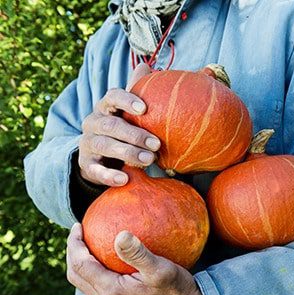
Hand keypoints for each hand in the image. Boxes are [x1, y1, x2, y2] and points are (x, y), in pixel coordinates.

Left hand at [66, 224, 206, 294]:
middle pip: (76, 275)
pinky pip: (97, 286)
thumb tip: (120, 234)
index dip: (74, 244)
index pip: (80, 264)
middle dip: (72, 252)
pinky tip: (108, 257)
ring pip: (84, 282)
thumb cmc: (177, 290)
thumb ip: (138, 253)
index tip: (78, 225)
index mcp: (111, 291)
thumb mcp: (160, 269)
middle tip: (79, 232)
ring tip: (88, 242)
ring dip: (81, 262)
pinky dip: (93, 269)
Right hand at [79, 64, 160, 185]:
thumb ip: (138, 90)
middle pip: (111, 125)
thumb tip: (148, 65)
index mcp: (106, 107)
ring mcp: (88, 143)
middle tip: (157, 144)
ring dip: (128, 153)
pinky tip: (124, 180)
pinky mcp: (87, 164)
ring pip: (104, 145)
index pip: (112, 96)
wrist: (100, 156)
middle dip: (134, 134)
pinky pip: (96, 169)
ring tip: (148, 160)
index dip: (127, 100)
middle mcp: (94, 122)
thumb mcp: (130, 112)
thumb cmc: (123, 129)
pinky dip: (109, 175)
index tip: (144, 109)